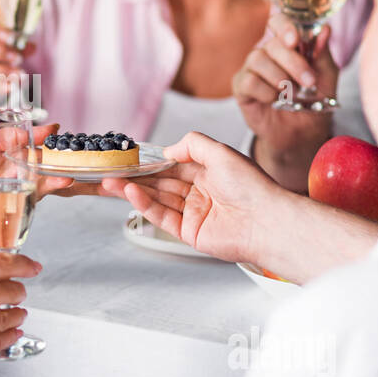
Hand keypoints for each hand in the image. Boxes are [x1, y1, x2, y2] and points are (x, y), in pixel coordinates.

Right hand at [0, 252, 39, 376]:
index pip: (1, 263)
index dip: (23, 264)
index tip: (31, 266)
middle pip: (12, 289)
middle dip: (18, 291)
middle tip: (17, 293)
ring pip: (13, 316)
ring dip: (16, 314)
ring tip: (13, 314)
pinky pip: (5, 340)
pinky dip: (10, 335)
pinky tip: (8, 332)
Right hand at [101, 130, 284, 262]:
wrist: (266, 222)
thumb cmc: (253, 188)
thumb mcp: (221, 152)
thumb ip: (193, 144)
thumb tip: (168, 149)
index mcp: (209, 172)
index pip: (173, 165)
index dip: (151, 161)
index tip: (129, 157)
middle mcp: (200, 192)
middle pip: (160, 182)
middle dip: (135, 177)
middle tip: (111, 171)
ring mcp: (193, 213)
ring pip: (157, 198)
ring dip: (133, 190)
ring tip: (110, 182)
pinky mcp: (189, 232)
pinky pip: (161, 216)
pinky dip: (144, 204)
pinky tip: (130, 193)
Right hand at [234, 12, 336, 175]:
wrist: (303, 132)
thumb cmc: (314, 100)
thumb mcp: (326, 76)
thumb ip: (322, 53)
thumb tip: (326, 29)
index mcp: (286, 44)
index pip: (278, 21)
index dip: (284, 26)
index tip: (295, 39)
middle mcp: (267, 52)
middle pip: (271, 44)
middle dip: (293, 63)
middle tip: (309, 82)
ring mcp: (251, 68)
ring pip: (257, 59)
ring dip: (279, 78)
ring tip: (291, 95)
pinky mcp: (241, 87)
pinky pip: (248, 81)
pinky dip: (265, 92)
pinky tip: (274, 101)